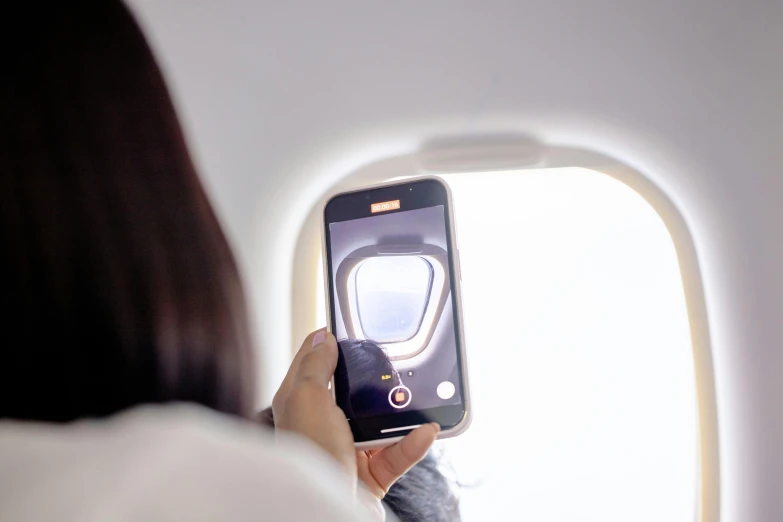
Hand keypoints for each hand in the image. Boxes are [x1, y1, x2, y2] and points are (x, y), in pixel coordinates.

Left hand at [273, 330, 438, 496]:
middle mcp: (323, 425)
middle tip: (397, 361)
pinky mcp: (370, 474)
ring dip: (403, 414)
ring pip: (382, 422)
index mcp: (301, 403)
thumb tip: (323, 336)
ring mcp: (348, 449)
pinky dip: (414, 443)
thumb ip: (316, 366)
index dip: (331, 342)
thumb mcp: (307, 399)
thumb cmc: (310, 456)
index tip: (353, 325)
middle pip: (354, 390)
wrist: (322, 516)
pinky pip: (398, 453)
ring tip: (423, 398)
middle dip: (377, 379)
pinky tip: (427, 431)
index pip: (315, 362)